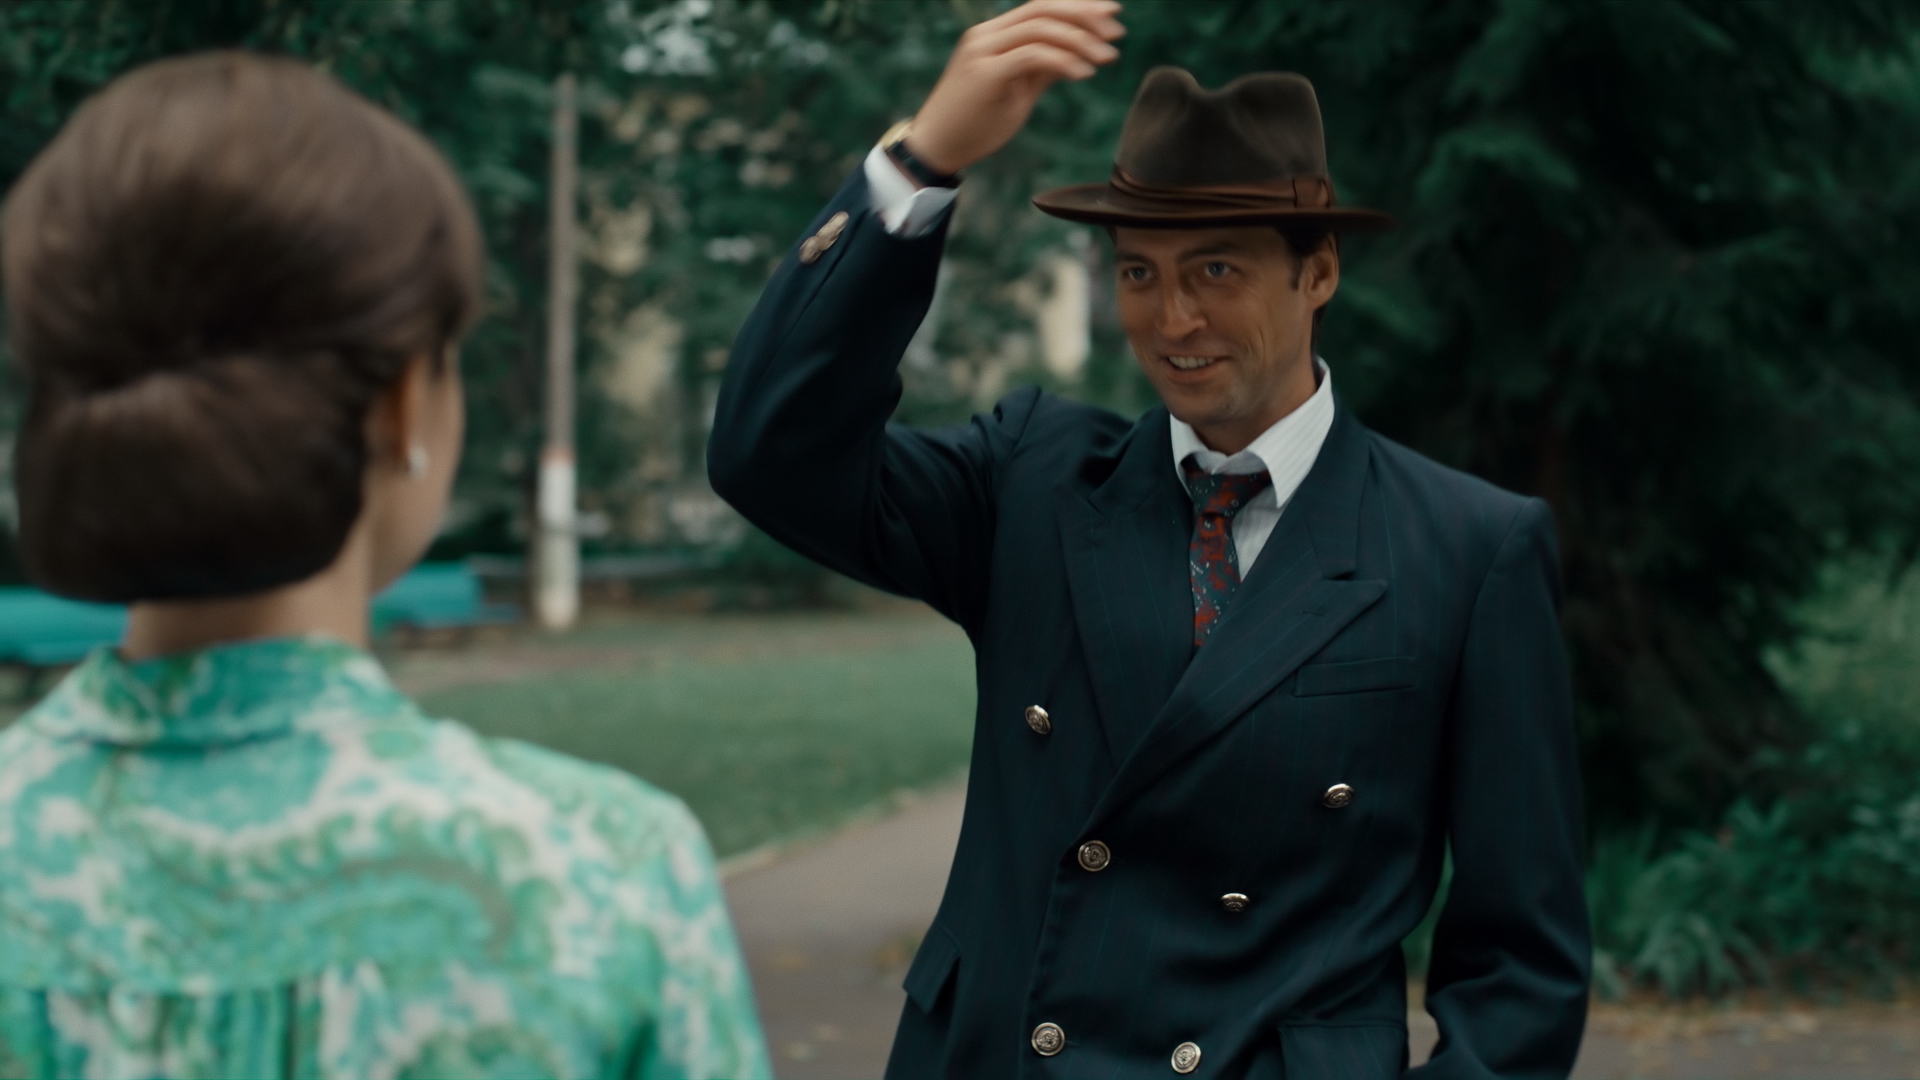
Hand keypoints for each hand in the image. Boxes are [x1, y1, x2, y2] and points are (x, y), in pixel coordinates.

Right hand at [906, 0, 1124, 176]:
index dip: (1078, 6)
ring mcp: (983, 51)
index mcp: (992, 34)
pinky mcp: (986, 73)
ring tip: (1109, 56)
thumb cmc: (975, 123)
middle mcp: (986, 35)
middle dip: (1086, 15)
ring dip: (1081, 40)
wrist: (937, 147)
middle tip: (1118, 29)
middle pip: (1043, 9)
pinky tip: (1086, 72)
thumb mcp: (1016, 89)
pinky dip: (1064, 61)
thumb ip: (1041, 68)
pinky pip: (1033, 55)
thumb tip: (1076, 56)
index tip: (1111, 15)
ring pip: (1041, 29)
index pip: (1040, 7)